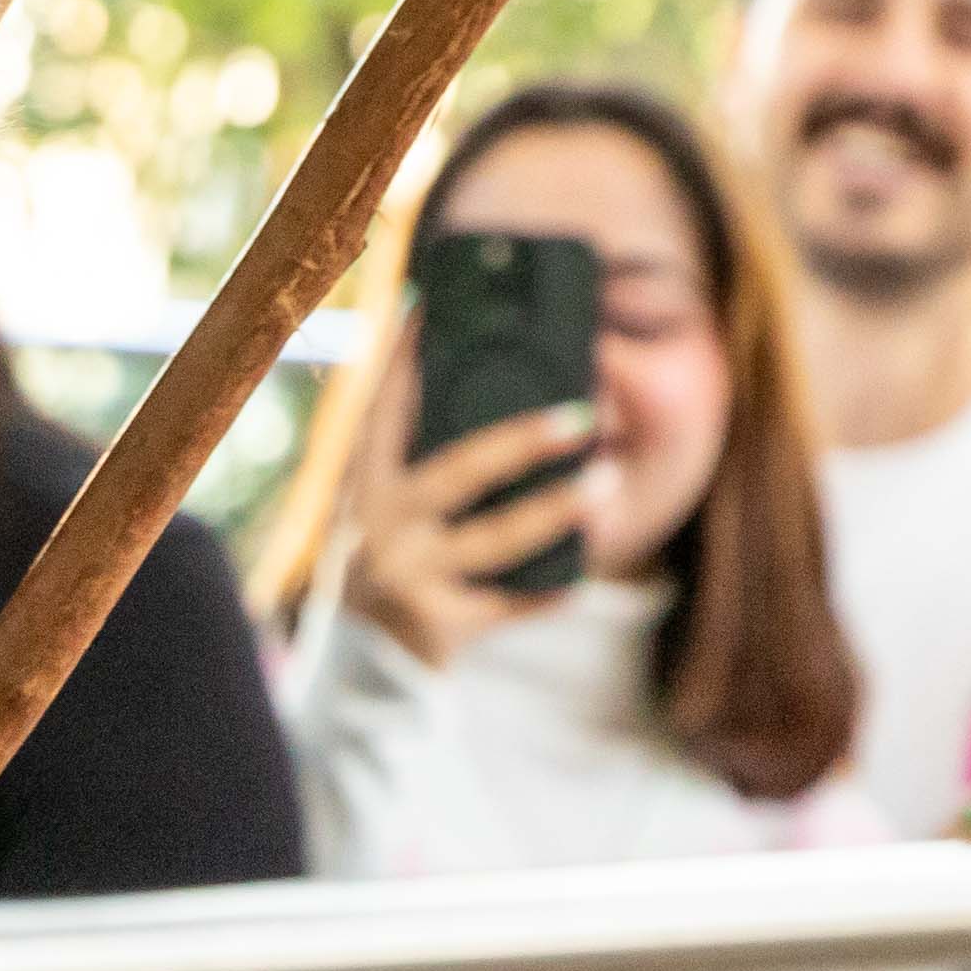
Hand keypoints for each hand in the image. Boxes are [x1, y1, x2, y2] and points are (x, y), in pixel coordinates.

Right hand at [338, 332, 595, 666]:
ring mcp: (409, 574)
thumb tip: (471, 373)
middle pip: (462, 469)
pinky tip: (581, 572)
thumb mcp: (384, 505)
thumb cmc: (393, 559)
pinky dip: (549, 588)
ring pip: (499, 537)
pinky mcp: (439, 623)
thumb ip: (417, 454)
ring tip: (607, 480)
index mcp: (365, 482)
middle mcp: (379, 524)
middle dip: (525, 439)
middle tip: (584, 412)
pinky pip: (510, 601)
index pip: (387, 406)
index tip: (436, 306)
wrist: (363, 663)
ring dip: (559, 507)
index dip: (409, 356)